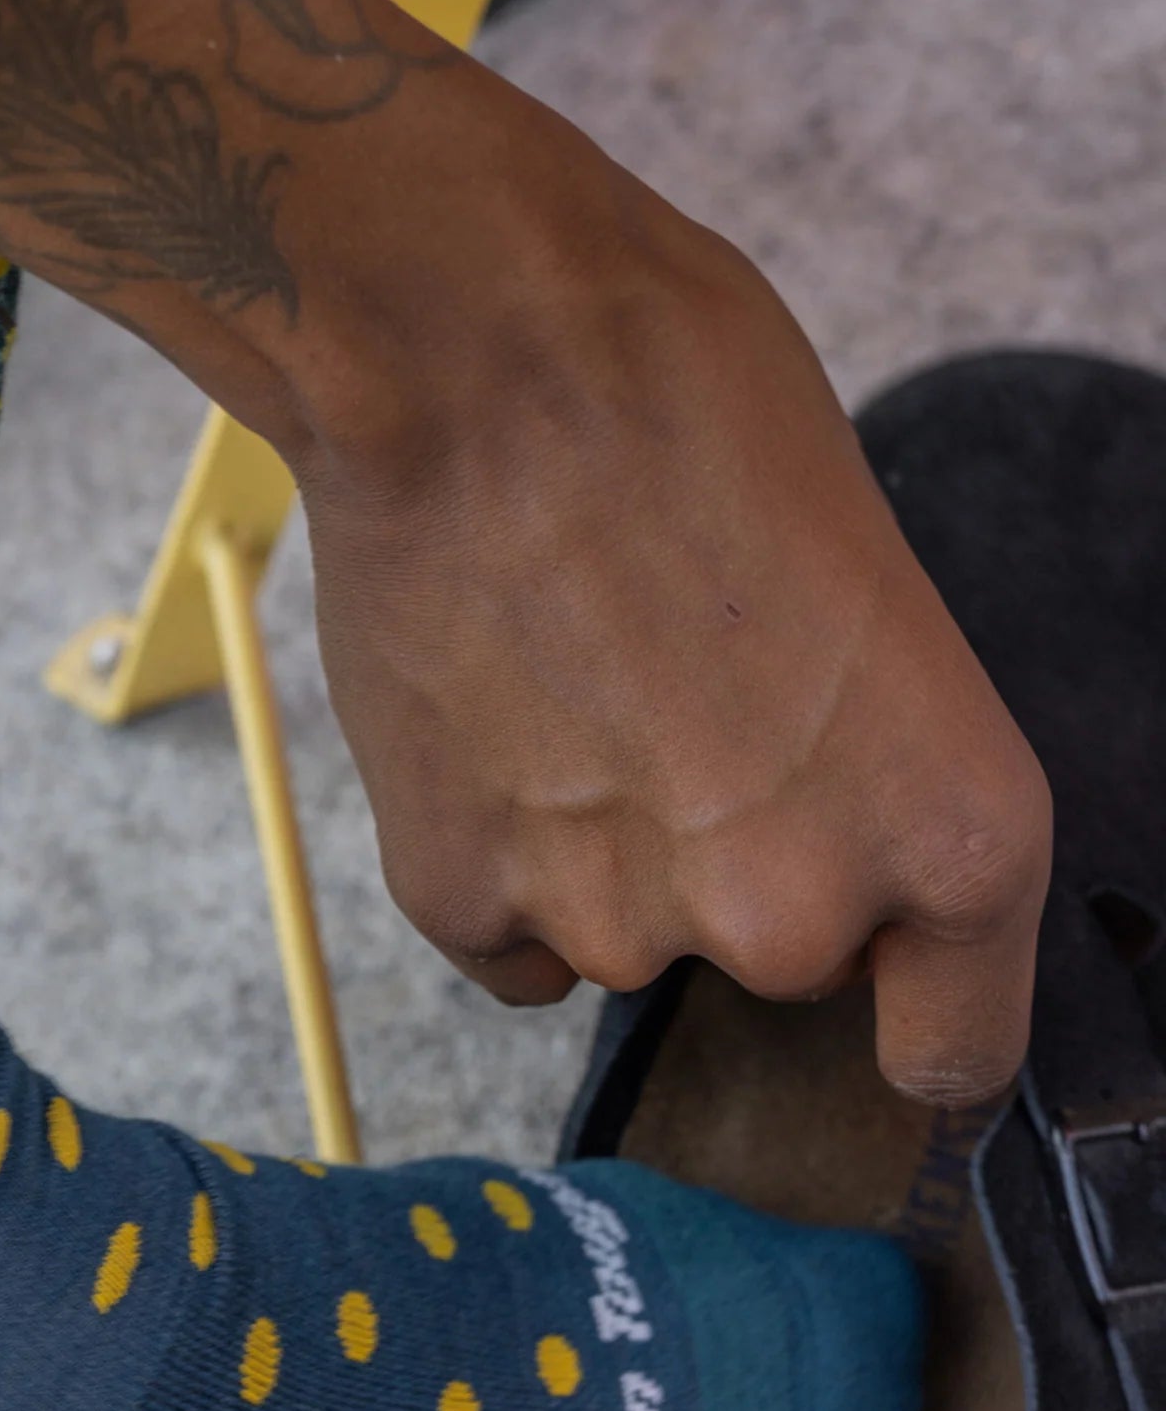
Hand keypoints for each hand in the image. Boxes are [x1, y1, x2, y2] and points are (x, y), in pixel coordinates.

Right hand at [287, 92, 1050, 1104]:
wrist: (479, 358)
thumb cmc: (693, 410)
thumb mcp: (875, 591)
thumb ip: (864, 761)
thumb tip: (809, 813)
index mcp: (952, 833)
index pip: (954, 1052)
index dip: (908, 1006)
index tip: (875, 987)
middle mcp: (793, 912)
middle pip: (776, 960)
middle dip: (735, 864)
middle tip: (676, 708)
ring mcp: (612, 920)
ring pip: (622, 940)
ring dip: (598, 852)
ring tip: (559, 684)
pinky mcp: (456, 897)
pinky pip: (501, 937)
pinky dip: (492, 857)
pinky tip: (488, 728)